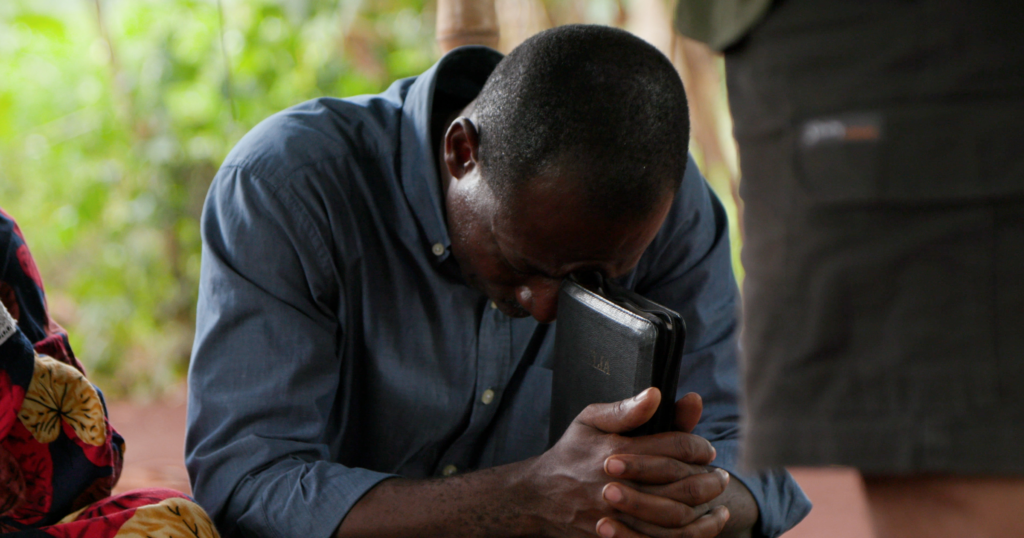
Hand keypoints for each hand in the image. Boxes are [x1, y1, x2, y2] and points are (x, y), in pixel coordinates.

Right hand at [527, 388, 729, 537]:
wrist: (538, 497)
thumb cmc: (570, 453)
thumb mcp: (589, 420)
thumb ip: (624, 409)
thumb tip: (656, 393)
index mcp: (615, 451)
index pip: (672, 446)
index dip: (697, 446)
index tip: (706, 449)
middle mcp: (618, 485)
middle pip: (680, 484)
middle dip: (708, 479)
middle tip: (720, 474)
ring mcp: (618, 516)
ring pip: (676, 518)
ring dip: (705, 508)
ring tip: (719, 499)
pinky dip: (692, 535)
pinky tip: (705, 525)